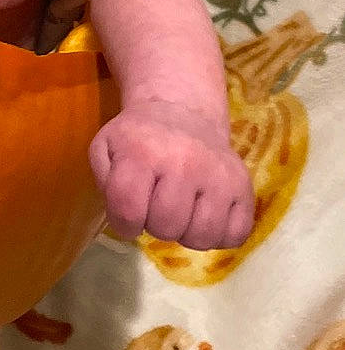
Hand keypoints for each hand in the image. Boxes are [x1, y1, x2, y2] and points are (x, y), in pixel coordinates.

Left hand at [88, 102, 254, 249]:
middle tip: (157, 208)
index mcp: (143, 153)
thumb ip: (107, 183)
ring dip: (187, 234)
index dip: (124, 223)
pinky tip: (206, 215)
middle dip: (156, 226)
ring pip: (202, 236)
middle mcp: (185, 162)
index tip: (129, 215)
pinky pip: (236, 234)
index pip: (128, 212)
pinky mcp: (243, 186)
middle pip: (167, 227)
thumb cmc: (140, 139)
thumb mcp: (106, 148)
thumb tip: (125, 215)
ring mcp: (218, 175)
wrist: (183, 112)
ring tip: (182, 212)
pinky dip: (219, 235)